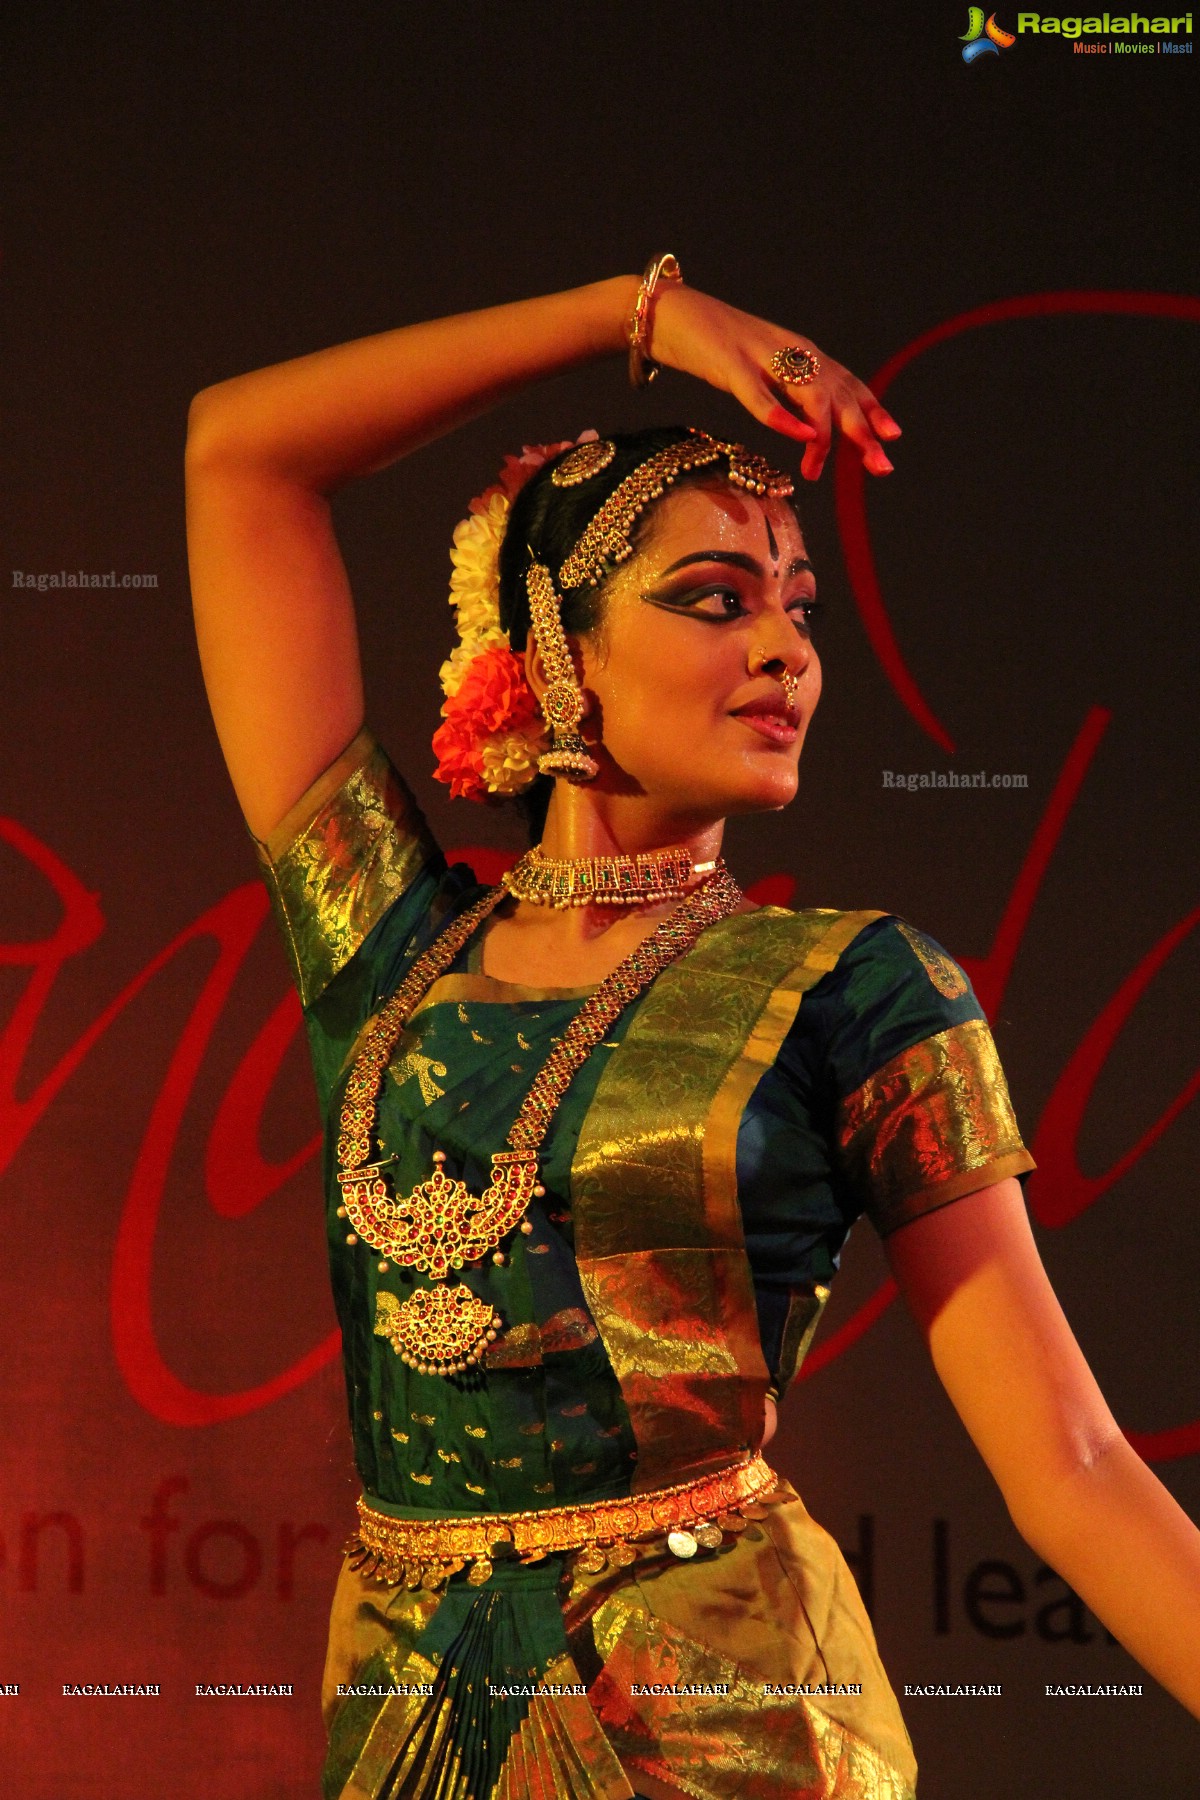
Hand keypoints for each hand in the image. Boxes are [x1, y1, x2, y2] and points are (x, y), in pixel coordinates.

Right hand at [648, 283, 900, 481]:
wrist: (668, 313)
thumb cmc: (713, 348)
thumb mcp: (759, 370)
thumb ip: (787, 393)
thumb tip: (811, 429)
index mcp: (799, 352)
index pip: (846, 382)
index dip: (871, 408)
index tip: (892, 438)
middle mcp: (790, 351)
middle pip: (838, 391)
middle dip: (862, 430)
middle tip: (880, 466)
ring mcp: (761, 356)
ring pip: (808, 393)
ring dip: (821, 434)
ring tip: (818, 468)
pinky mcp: (730, 364)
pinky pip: (759, 394)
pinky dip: (780, 416)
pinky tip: (797, 435)